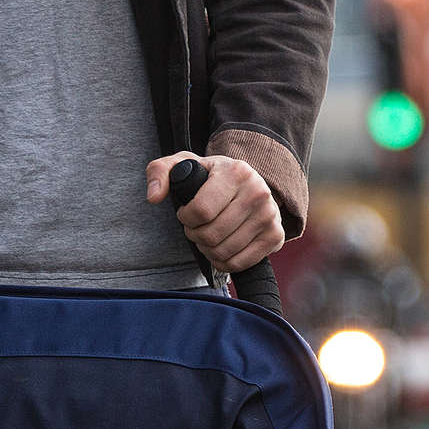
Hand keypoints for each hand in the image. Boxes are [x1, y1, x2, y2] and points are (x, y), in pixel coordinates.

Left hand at [145, 153, 282, 274]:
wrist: (247, 184)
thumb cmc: (210, 177)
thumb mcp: (183, 164)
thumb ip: (159, 172)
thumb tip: (154, 197)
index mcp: (236, 172)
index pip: (200, 211)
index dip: (186, 219)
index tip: (186, 213)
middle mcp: (258, 193)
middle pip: (211, 235)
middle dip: (195, 236)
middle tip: (196, 227)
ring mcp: (270, 216)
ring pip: (223, 252)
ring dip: (207, 250)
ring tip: (207, 236)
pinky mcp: (275, 236)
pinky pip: (239, 264)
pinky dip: (223, 262)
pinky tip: (220, 248)